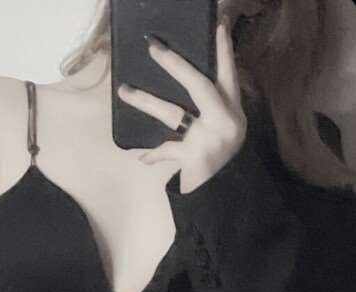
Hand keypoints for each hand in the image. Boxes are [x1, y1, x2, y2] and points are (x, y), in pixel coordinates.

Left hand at [117, 15, 246, 193]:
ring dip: (146, 101)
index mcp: (234, 113)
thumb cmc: (219, 164)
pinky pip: (166, 150)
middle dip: (175, 64)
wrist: (223, 198)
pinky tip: (142, 157)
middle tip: (153, 48)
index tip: (217, 25)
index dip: (224, 51)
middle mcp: (225, 122)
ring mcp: (209, 139)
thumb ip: (213, 112)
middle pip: (199, 85)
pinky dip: (154, 155)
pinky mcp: (193, 157)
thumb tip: (190, 83)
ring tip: (124, 90)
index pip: (228, 75)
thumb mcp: (225, 134)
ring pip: (172, 113)